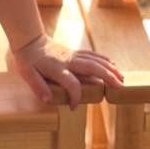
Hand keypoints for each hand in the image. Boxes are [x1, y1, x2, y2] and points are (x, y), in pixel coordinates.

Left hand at [7, 35, 122, 107]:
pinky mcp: (74, 52)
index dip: (75, 97)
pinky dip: (103, 60)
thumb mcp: (27, 74)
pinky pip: (92, 55)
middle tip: (119, 87)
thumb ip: (38, 86)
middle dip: (107, 77)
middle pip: (92, 68)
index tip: (73, 107)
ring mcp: (73, 55)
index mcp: (57, 69)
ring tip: (121, 78)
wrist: (29, 41)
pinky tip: (112, 65)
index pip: (72, 84)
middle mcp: (69, 61)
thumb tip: (48, 100)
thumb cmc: (27, 60)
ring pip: (95, 60)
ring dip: (109, 69)